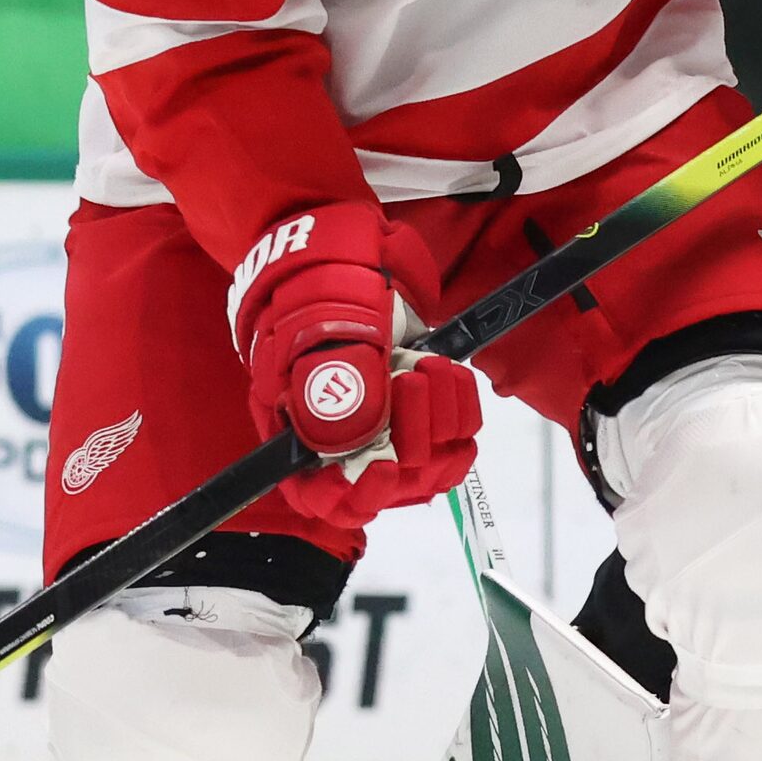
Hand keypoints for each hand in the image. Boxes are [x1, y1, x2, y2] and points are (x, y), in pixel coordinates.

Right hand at [228, 206, 482, 526]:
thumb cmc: (310, 302)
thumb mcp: (305, 342)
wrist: (342, 263)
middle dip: (412, 433)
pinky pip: (459, 434)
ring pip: (433, 462)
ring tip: (426, 366)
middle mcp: (348, 447)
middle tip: (411, 380)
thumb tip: (343, 444)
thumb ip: (321, 394)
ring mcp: (392, 433)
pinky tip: (447, 372)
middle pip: (392, 482)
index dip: (358, 495)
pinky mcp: (428, 416)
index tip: (385, 469)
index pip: (326, 497)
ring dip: (440, 416)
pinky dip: (461, 405)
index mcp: (301, 438)